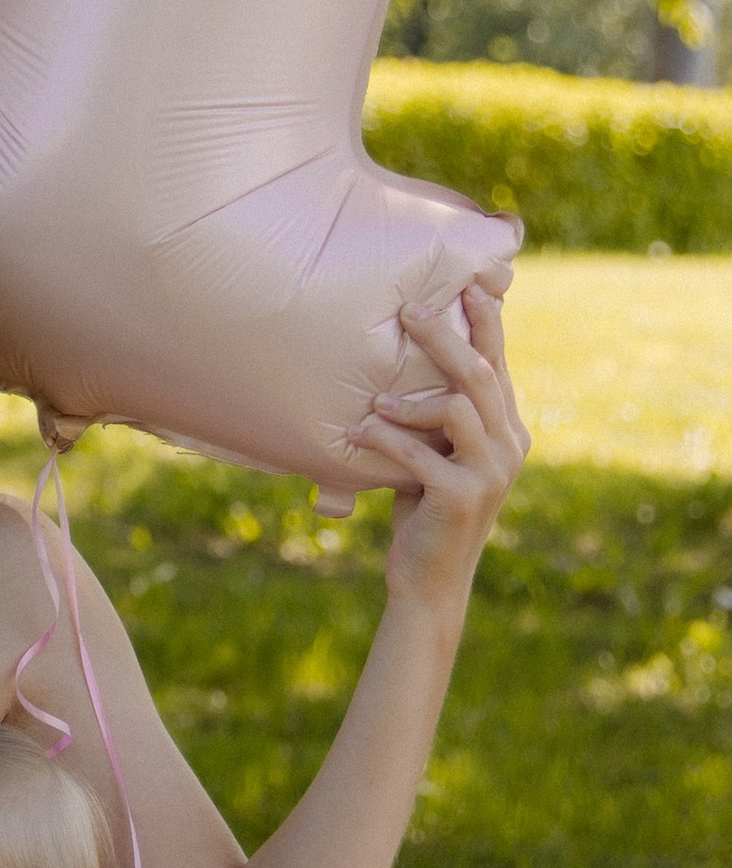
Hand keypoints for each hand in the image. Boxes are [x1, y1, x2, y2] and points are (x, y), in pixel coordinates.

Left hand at [341, 282, 529, 607]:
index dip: (486, 325)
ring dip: (408, 398)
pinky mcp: (461, 496)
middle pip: (478, 373)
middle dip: (443, 336)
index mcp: (508, 431)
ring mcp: (490, 472)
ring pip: (455, 406)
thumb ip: (436, 419)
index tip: (468, 287)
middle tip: (409, 311)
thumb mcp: (437, 456)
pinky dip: (385, 439)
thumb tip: (399, 366)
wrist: (429, 580)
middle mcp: (510, 446)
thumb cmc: (424, 511)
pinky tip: (358, 432)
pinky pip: (420, 453)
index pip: (498, 366)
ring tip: (374, 400)